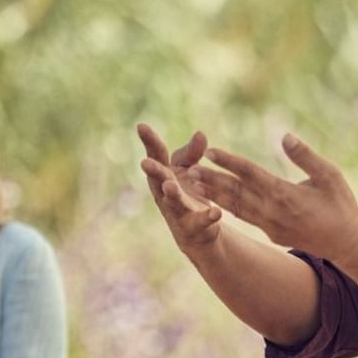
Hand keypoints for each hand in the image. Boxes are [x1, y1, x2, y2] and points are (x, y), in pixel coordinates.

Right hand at [138, 123, 222, 253]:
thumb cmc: (188, 194)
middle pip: (158, 180)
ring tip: (170, 186)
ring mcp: (177, 212)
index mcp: (164, 174)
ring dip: (171, 195)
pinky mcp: (193, 227)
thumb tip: (200, 134)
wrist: (197, 231)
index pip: (157, 155)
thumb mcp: (189, 170)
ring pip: (173, 203)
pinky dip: (207, 218)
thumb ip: (192, 153)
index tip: (141, 125)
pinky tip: (216, 212)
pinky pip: (200, 222)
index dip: (149, 141)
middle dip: (153, 171)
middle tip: (145, 163)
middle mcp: (165, 193)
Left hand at [187, 133, 357, 261]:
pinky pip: (244, 217)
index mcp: (286, 194)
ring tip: (194, 183)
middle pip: (236, 192)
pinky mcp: (271, 233)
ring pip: (235, 207)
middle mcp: (273, 211)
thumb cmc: (341, 204)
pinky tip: (215, 199)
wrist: (345, 242)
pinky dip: (227, 207)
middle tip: (188, 169)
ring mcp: (270, 225)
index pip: (251, 174)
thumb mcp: (330, 175)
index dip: (230, 162)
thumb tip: (284, 136)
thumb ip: (306, 156)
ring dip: (213, 194)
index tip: (211, 151)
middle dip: (211, 180)